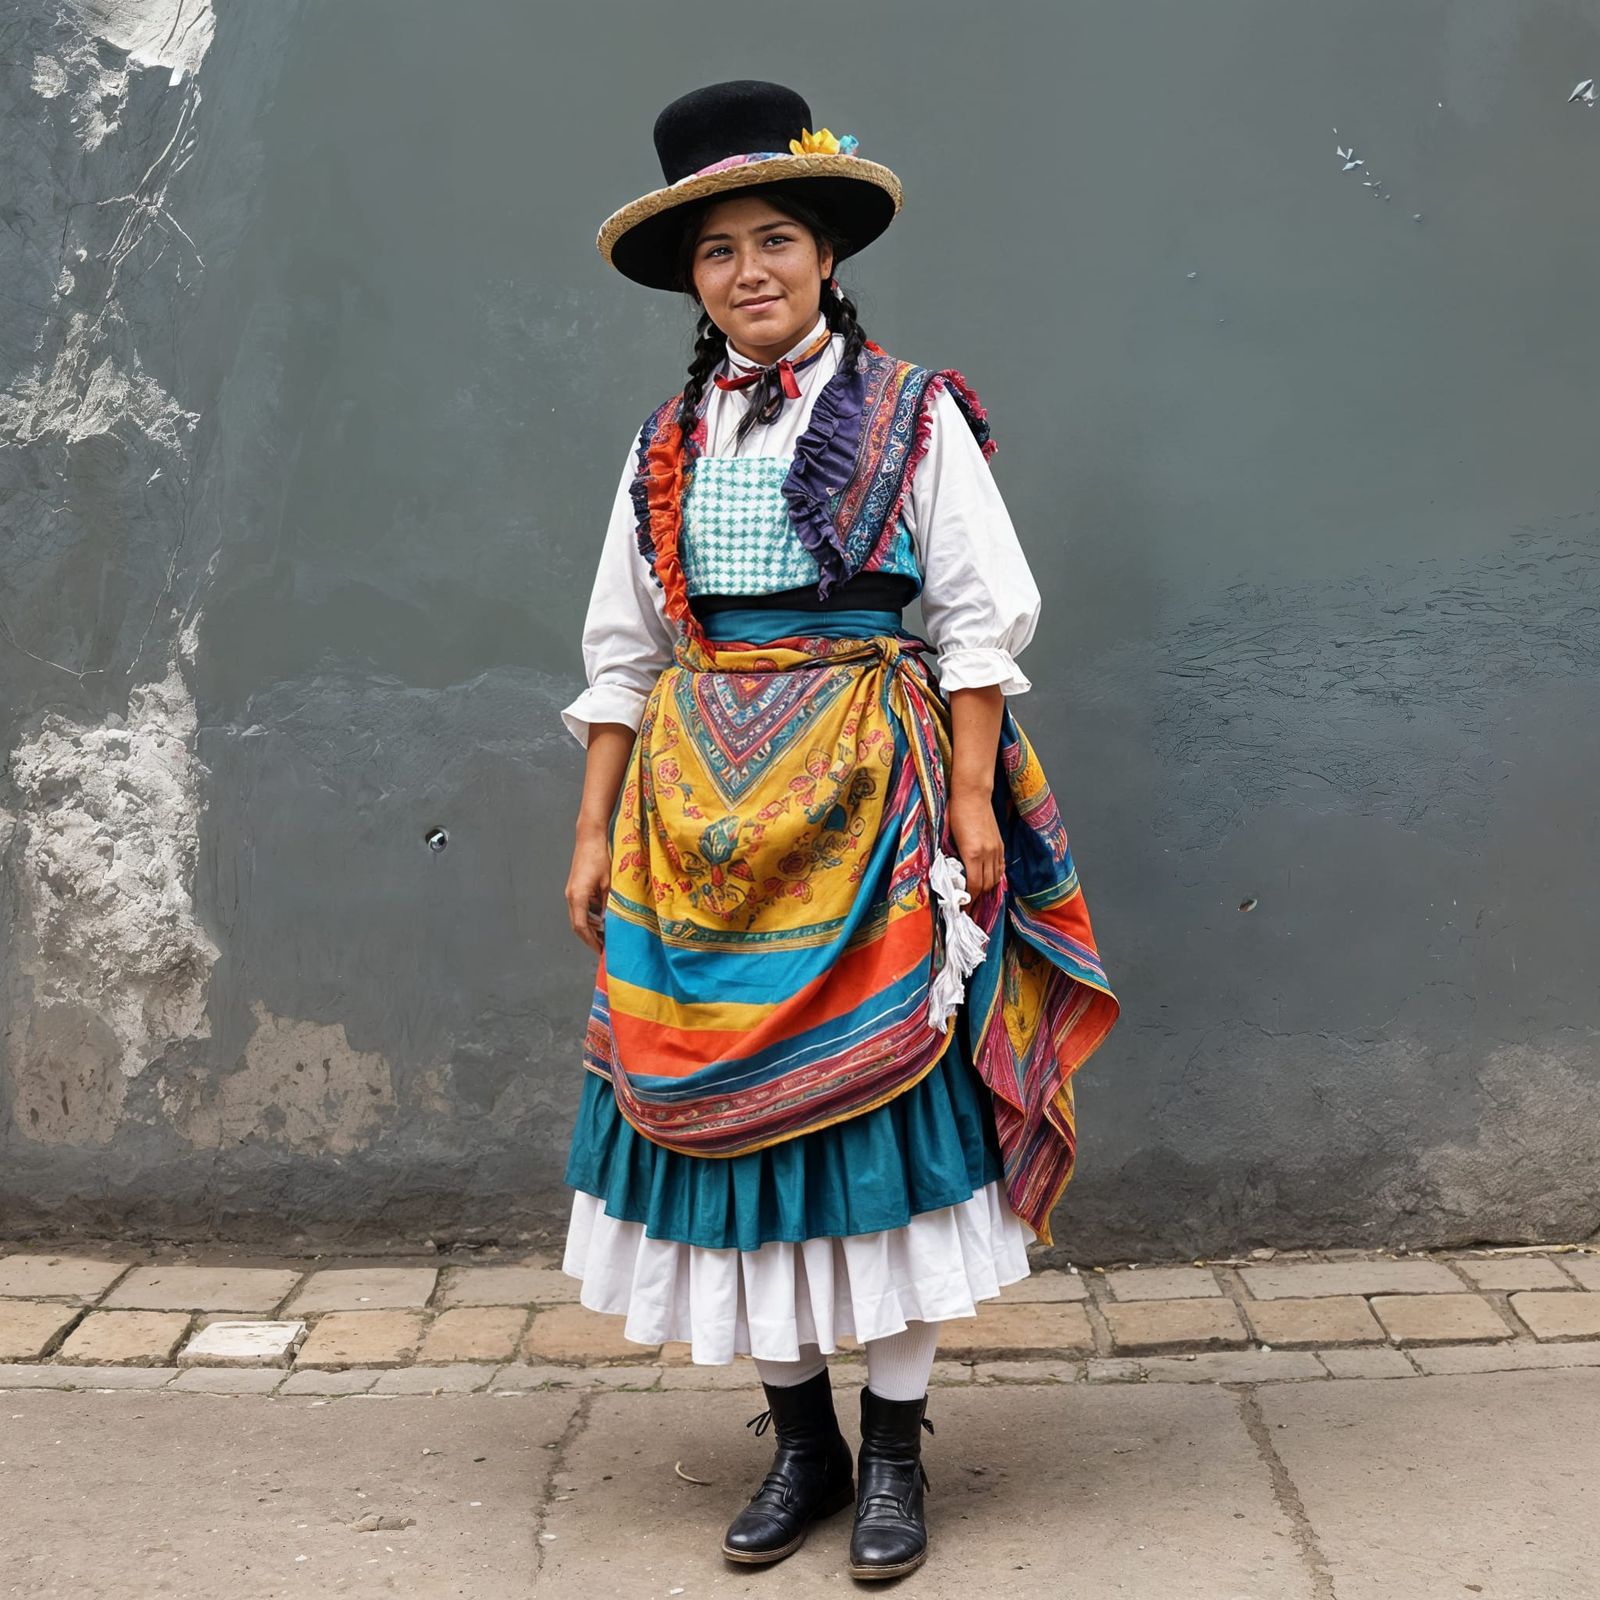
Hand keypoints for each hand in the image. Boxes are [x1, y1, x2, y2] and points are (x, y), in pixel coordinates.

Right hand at [565, 828, 611, 953]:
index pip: (580, 926)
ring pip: (579, 916)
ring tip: (606, 935)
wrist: (590, 838)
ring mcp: (572, 891)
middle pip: (577, 924)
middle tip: (604, 947)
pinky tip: (604, 918)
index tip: (600, 950)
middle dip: (590, 937)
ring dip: (591, 927)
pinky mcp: (576, 887)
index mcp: (577, 897)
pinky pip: (581, 907)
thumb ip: (609, 904)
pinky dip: (590, 916)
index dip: (590, 941)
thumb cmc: (599, 857)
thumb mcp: (609, 883)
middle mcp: (571, 896)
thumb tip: (611, 923)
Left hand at [947, 789, 1003, 899]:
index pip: (974, 886)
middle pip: (986, 885)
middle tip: (967, 906)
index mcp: (973, 854)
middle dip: (977, 898)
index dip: (968, 900)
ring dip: (986, 889)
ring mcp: (996, 849)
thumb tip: (953, 875)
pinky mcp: (1000, 844)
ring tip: (977, 896)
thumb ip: (954, 858)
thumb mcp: (950, 838)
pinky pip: (1000, 867)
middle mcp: (987, 854)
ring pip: (995, 878)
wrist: (972, 794)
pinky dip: (995, 877)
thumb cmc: (956, 813)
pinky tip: (988, 880)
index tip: (961, 907)